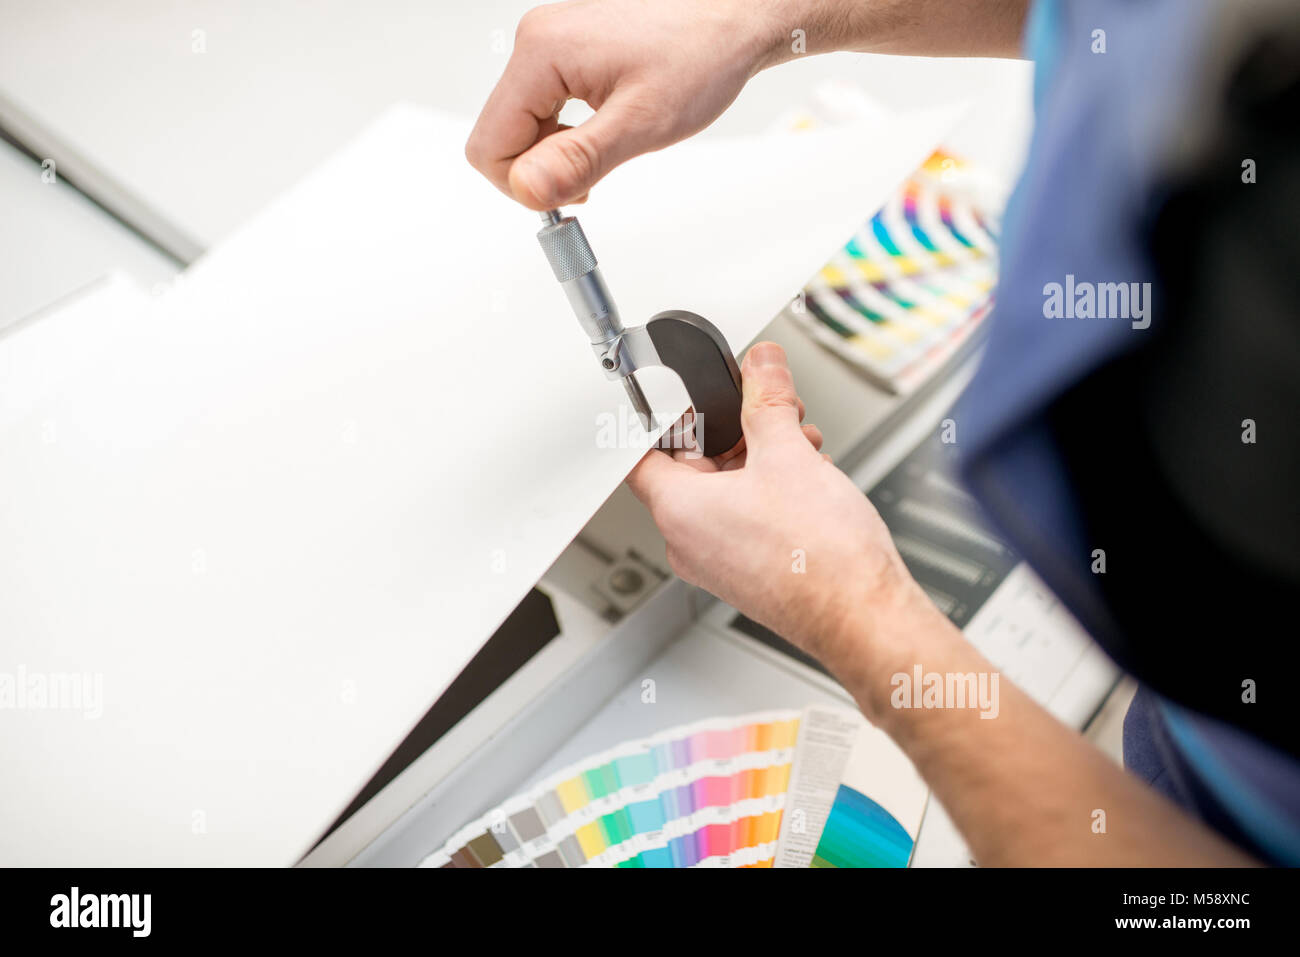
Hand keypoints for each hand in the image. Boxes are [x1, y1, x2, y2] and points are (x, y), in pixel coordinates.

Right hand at [465, 0, 781, 208]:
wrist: (732, 19)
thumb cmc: (700, 54)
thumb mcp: (641, 122)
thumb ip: (578, 159)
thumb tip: (528, 189)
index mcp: (542, 52)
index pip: (489, 146)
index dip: (524, 185)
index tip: (571, 194)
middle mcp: (536, 42)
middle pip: (498, 138)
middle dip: (540, 170)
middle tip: (593, 177)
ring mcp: (548, 45)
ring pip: (519, 127)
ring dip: (555, 153)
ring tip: (608, 147)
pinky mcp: (563, 53)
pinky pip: (541, 109)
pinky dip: (565, 134)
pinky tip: (603, 132)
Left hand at [627, 342, 928, 673]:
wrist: (862, 617)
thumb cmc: (820, 559)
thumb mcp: (789, 454)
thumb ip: (768, 400)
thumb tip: (760, 365)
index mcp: (678, 511)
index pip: (642, 453)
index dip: (666, 417)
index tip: (691, 397)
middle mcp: (690, 542)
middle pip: (692, 466)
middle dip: (735, 431)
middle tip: (770, 411)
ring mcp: (719, 561)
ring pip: (726, 491)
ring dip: (761, 458)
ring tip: (801, 443)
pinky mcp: (748, 572)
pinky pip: (745, 518)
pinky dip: (770, 491)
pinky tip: (809, 476)